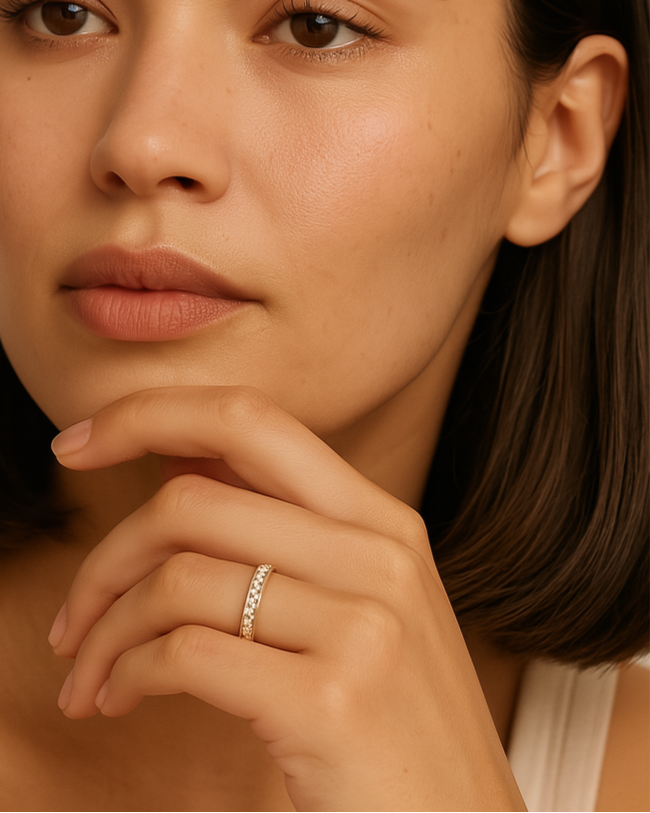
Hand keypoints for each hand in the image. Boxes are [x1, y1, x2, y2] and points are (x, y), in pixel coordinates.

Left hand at [49, 386, 524, 811]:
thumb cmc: (394, 715)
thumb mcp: (362, 600)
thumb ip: (282, 530)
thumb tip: (181, 467)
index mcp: (381, 518)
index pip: (250, 420)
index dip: (151, 414)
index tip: (80, 439)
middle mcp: (377, 555)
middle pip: (191, 501)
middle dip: (104, 555)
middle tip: (73, 614)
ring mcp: (362, 625)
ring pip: (176, 580)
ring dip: (105, 629)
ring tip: (90, 674)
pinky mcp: (330, 703)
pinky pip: (182, 655)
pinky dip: (126, 674)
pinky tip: (120, 699)